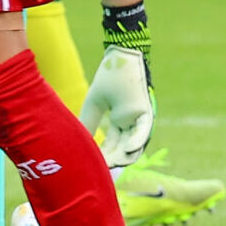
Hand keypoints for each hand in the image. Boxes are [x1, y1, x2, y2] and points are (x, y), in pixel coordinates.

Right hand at [78, 45, 154, 167]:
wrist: (120, 56)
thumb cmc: (108, 77)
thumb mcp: (94, 103)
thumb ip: (88, 122)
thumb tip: (79, 142)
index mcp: (120, 121)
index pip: (112, 144)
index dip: (103, 155)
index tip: (93, 164)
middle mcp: (131, 123)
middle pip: (123, 147)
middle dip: (113, 159)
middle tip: (100, 168)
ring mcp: (140, 118)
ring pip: (135, 144)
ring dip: (125, 155)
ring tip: (113, 163)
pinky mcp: (146, 112)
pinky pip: (143, 130)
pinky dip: (137, 141)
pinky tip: (127, 150)